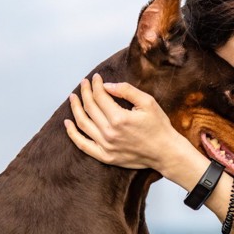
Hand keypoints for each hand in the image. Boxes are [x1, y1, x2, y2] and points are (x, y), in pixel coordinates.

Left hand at [64, 73, 182, 169]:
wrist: (165, 152)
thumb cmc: (159, 126)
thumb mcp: (148, 102)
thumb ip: (126, 91)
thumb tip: (107, 85)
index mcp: (119, 118)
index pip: (100, 96)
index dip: (95, 85)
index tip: (95, 77)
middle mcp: (109, 133)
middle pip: (89, 108)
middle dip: (85, 92)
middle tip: (84, 83)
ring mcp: (106, 146)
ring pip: (83, 124)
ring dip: (75, 108)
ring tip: (73, 98)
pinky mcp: (106, 156)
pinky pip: (83, 145)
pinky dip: (73, 134)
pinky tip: (67, 123)